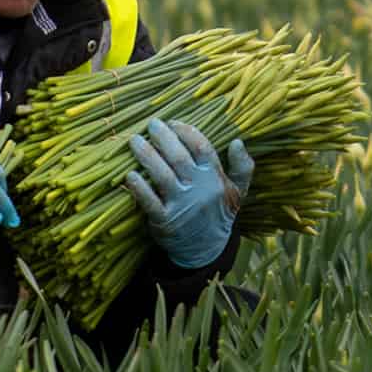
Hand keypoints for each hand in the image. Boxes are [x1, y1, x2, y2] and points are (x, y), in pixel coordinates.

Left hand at [125, 118, 253, 268]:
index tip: (173, 122)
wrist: (205, 249)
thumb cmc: (218, 212)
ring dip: (147, 156)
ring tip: (134, 140)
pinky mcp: (164, 220)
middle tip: (152, 124)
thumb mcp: (237, 191)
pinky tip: (128, 174)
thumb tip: (238, 142)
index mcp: (216, 179)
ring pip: (162, 175)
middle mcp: (199, 190)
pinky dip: (139, 188)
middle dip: (164, 138)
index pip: (203, 149)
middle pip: (179, 157)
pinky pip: (149, 201)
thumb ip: (242, 167)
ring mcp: (181, 205)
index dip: (187, 132)